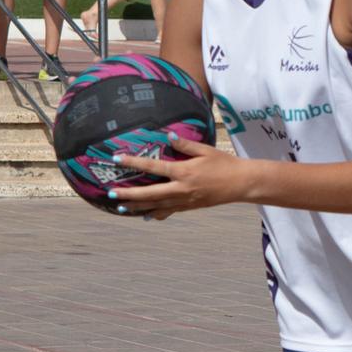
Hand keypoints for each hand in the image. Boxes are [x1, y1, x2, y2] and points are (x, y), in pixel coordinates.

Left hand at [108, 136, 251, 218]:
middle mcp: (181, 189)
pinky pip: (168, 212)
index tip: (117, 159)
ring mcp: (184, 201)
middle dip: (129, 194)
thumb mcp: (205, 150)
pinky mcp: (189, 207)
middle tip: (111, 193)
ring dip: (137, 207)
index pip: (153, 167)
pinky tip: (145, 216)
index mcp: (183, 171)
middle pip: (149, 193)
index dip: (133, 162)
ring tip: (121, 208)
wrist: (240, 184)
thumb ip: (185, 144)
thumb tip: (168, 135)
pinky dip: (156, 214)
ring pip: (156, 206)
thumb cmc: (224, 164)